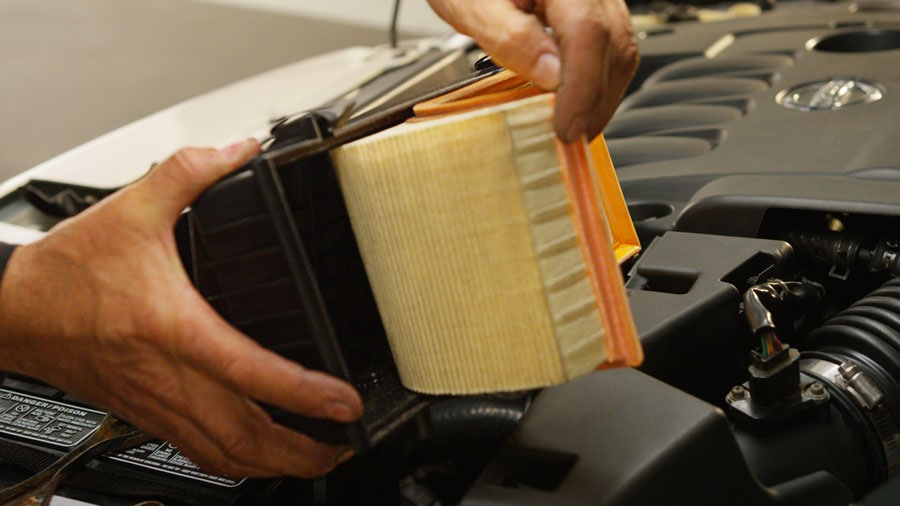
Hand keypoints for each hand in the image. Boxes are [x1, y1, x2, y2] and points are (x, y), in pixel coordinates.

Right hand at [0, 140, 362, 477]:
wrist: (12, 310)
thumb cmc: (67, 270)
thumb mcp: (132, 208)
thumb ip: (190, 171)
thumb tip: (240, 149)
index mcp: (173, 328)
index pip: (251, 371)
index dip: (304, 394)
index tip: (344, 404)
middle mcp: (169, 377)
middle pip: (245, 437)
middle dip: (303, 453)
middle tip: (346, 445)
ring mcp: (157, 403)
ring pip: (224, 455)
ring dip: (276, 466)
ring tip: (317, 459)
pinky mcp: (145, 414)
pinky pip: (198, 452)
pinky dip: (237, 462)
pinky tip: (258, 456)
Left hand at [428, 0, 638, 141]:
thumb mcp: (473, 7)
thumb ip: (511, 38)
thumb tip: (552, 75)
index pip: (587, 32)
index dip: (582, 87)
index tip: (566, 126)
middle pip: (614, 44)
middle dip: (595, 100)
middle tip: (569, 136)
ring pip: (619, 49)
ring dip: (599, 95)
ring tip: (572, 125)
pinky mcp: (593, 10)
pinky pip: (609, 46)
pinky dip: (596, 80)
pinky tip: (574, 101)